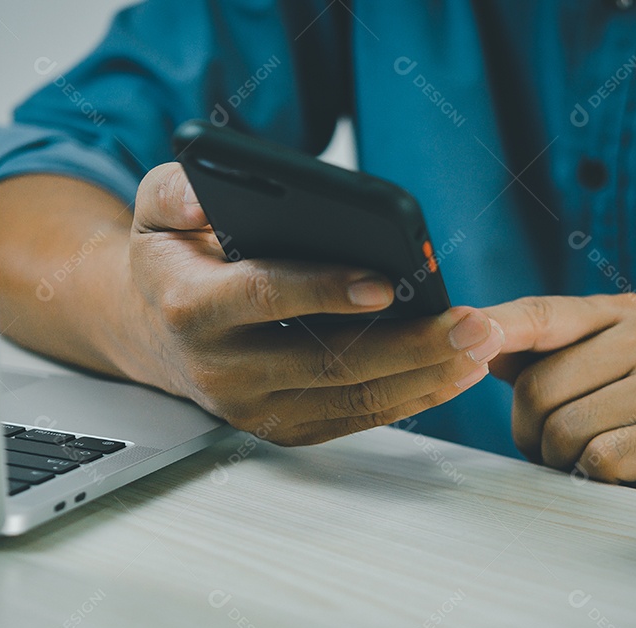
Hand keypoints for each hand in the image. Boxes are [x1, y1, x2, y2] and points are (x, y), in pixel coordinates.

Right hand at [115, 162, 505, 444]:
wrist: (156, 330)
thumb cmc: (173, 261)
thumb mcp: (157, 208)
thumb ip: (174, 191)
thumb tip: (204, 194)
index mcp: (192, 306)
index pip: (264, 296)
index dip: (324, 291)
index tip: (385, 283)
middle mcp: (221, 369)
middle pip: (326, 362)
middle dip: (409, 346)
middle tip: (471, 324)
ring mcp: (252, 408)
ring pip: (350, 400)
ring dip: (424, 377)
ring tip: (479, 349)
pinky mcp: (280, 428)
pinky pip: (352, 420)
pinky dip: (408, 400)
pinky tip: (450, 374)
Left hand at [483, 294, 635, 497]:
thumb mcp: (602, 372)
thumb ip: (543, 355)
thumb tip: (476, 338)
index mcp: (624, 315)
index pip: (545, 313)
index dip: (497, 326)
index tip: (463, 330)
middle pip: (537, 386)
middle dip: (530, 431)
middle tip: (558, 446)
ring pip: (562, 428)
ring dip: (561, 459)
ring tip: (594, 459)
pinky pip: (597, 459)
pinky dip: (594, 477)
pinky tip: (622, 474)